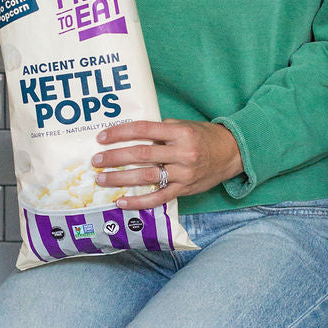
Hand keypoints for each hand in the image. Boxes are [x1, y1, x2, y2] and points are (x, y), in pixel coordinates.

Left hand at [91, 119, 242, 204]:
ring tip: (102, 179)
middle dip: (115, 157)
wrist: (231, 153)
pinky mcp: (185, 190)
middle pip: (142, 154)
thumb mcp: (184, 126)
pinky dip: (139, 202)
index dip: (120, 133)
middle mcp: (182, 152)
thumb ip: (160, 130)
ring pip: (147, 177)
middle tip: (96, 160)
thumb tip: (129, 135)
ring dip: (120, 179)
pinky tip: (122, 202)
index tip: (102, 137)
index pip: (144, 130)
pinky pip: (159, 198)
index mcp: (180, 132)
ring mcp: (184, 173)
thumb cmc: (203, 137)